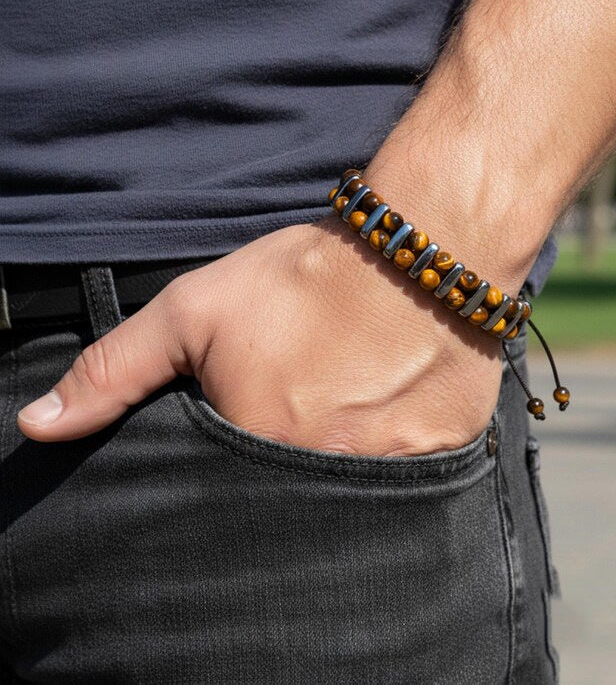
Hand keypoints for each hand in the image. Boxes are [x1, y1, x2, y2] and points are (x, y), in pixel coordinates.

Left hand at [17, 216, 504, 454]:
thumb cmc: (308, 276)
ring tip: (351, 401)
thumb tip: (36, 427)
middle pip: (291, 502)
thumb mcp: (197, 310)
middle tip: (311, 403)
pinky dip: (394, 451)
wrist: (424, 248)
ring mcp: (392, 474)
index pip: (225, 497)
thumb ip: (115, 370)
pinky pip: (409, 479)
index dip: (239, 454)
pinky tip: (395, 405)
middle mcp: (326, 476)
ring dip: (343, 456)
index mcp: (258, 448)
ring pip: (351, 493)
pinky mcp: (441, 458)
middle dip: (290, 460)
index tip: (259, 419)